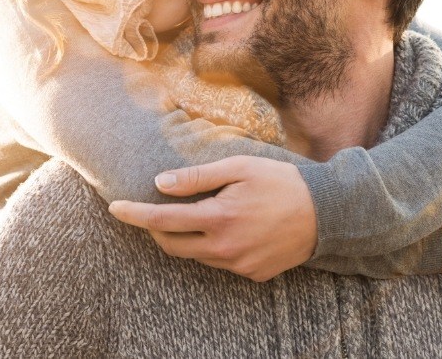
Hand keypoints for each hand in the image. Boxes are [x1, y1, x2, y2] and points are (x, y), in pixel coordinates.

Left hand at [108, 156, 316, 281]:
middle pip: (172, 245)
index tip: (115, 208)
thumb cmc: (281, 182)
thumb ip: (197, 177)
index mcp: (218, 218)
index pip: (162, 220)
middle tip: (151, 210)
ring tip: (194, 214)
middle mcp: (224, 248)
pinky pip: (219, 262)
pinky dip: (212, 246)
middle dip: (154, 228)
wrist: (326, 213)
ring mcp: (238, 266)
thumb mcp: (239, 167)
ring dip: (185, 237)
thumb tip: (161, 183)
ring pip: (195, 255)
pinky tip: (228, 228)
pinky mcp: (252, 275)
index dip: (135, 214)